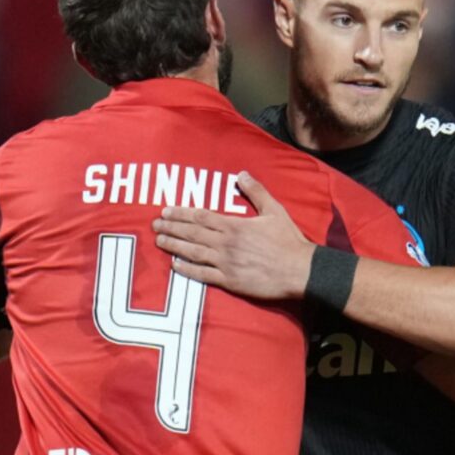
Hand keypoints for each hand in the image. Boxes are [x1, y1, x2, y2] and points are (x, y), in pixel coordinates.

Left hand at [153, 172, 315, 301]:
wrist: (300, 271)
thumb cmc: (288, 241)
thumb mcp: (275, 210)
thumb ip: (256, 192)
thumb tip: (242, 174)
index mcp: (234, 226)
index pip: (201, 217)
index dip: (181, 213)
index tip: (166, 211)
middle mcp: (226, 243)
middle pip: (191, 233)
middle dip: (171, 228)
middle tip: (154, 225)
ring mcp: (226, 263)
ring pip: (193, 253)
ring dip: (173, 246)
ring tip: (159, 241)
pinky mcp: (230, 281)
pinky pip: (203, 275)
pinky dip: (187, 270)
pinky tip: (175, 265)